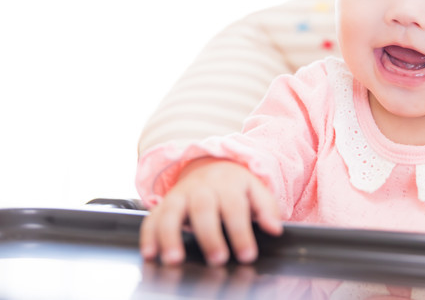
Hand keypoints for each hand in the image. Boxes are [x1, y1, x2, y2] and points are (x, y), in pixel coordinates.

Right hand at [139, 158, 282, 265]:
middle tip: (217, 259)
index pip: (235, 207)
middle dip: (209, 235)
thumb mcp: (255, 190)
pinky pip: (152, 218)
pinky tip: (150, 254)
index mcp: (228, 183)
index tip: (247, 256)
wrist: (209, 165)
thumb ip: (267, 208)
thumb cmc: (235, 186)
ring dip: (171, 236)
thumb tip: (275, 228)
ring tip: (174, 259)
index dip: (241, 232)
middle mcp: (202, 187)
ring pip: (172, 211)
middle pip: (203, 208)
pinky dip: (149, 236)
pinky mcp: (163, 204)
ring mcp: (180, 195)